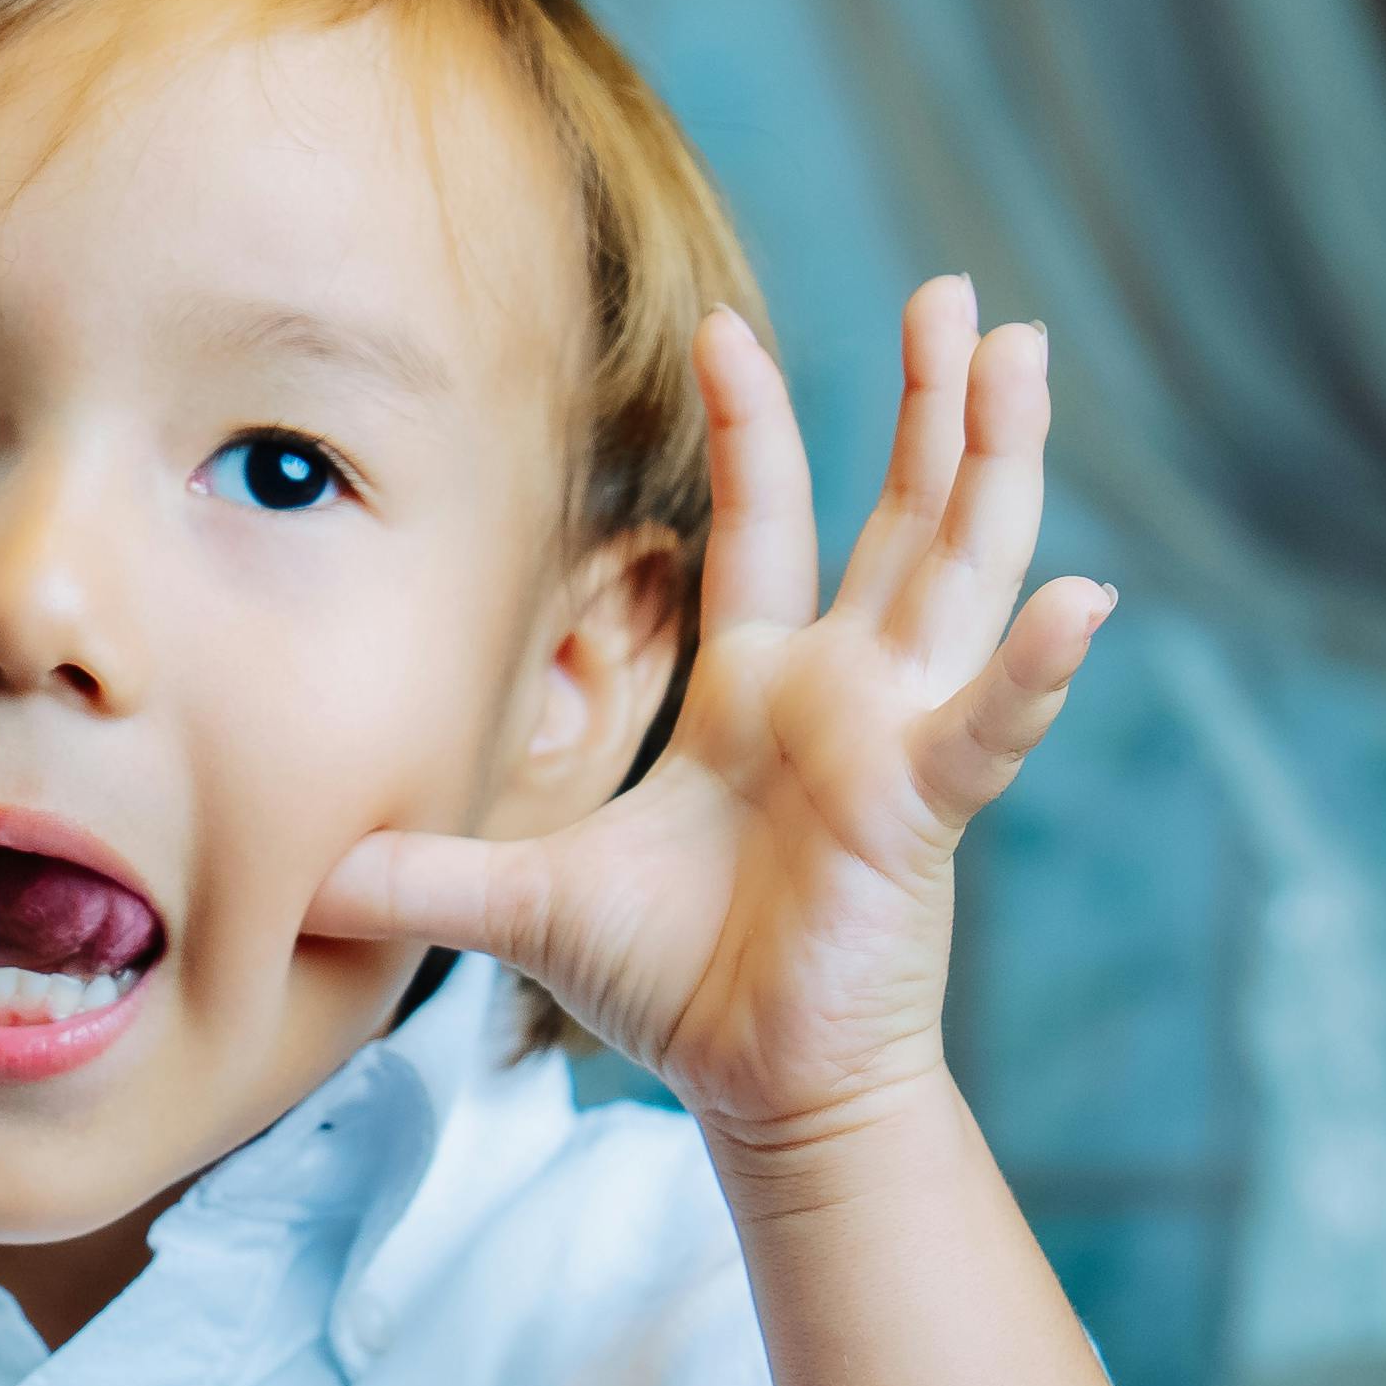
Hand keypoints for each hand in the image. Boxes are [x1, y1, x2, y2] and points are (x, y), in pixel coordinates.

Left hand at [308, 276, 1109, 1153]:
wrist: (760, 1089)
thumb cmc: (675, 985)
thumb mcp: (532, 902)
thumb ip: (431, 873)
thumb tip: (304, 876)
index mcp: (762, 689)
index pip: (764, 527)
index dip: (750, 428)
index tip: (727, 325)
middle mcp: (846, 692)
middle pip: (902, 518)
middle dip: (931, 407)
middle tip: (960, 296)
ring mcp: (896, 739)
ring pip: (962, 572)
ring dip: (995, 464)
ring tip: (1024, 358)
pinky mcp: (922, 810)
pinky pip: (988, 728)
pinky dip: (1033, 671)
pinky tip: (1080, 601)